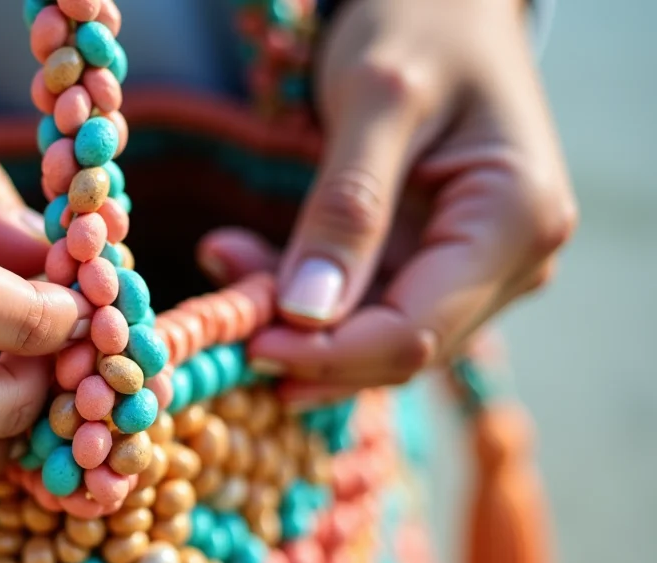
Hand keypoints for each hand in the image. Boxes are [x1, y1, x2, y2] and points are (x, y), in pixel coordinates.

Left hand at [198, 0, 576, 406]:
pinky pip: (362, 302)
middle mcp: (511, 261)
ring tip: (224, 264)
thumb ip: (347, 208)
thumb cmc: (419, 23)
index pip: (414, 331)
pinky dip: (300, 293)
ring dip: (292, 320)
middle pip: (395, 345)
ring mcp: (475, 268)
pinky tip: (242, 259)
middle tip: (219, 317)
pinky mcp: (433, 261)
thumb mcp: (377, 100)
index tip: (247, 346)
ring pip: (371, 333)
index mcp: (517, 222)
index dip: (328, 356)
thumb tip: (306, 315)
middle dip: (304, 342)